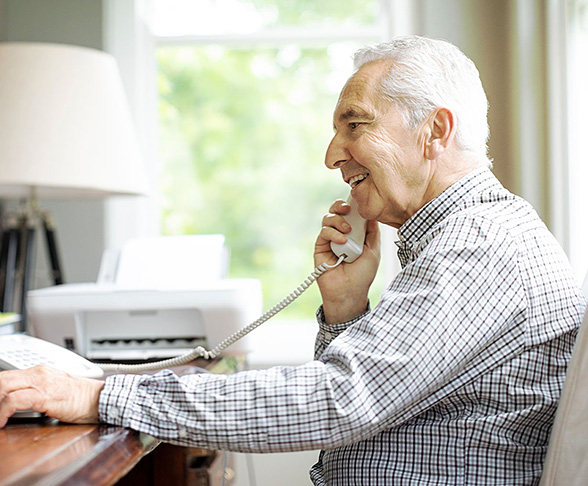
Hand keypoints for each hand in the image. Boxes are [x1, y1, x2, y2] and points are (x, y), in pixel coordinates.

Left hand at [0, 366, 103, 427]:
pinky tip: (1, 422)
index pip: (6, 376)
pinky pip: (13, 401)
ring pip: (3, 385)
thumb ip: (38, 393)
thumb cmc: (83, 399)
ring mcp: (41, 382)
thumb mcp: (56, 390)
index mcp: (40, 371)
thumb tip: (20, 405)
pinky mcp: (44, 395)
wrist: (101, 399)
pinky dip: (2, 413)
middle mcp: (39, 373)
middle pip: (2, 379)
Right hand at [314, 199, 379, 323]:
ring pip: (328, 218)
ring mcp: (330, 240)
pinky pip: (324, 232)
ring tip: (347, 231)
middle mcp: (341, 234)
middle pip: (337, 211)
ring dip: (338, 220)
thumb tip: (371, 215)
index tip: (358, 202)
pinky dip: (332, 233)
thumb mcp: (374, 251)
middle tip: (348, 209)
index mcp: (355, 233)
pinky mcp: (320, 247)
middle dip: (341, 206)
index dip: (353, 206)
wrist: (349, 292)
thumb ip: (372, 233)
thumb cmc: (363, 275)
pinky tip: (341, 242)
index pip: (352, 214)